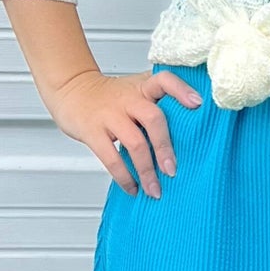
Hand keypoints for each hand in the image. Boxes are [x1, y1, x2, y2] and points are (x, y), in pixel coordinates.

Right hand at [47, 68, 202, 197]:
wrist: (72, 90)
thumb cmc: (111, 97)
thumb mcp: (136, 90)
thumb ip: (158, 104)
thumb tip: (189, 137)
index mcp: (144, 87)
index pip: (165, 80)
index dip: (182, 90)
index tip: (198, 104)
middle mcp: (129, 98)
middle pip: (154, 118)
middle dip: (165, 147)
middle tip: (173, 170)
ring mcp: (110, 114)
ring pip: (135, 143)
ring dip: (147, 171)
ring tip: (155, 190)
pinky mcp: (93, 131)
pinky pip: (111, 157)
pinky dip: (124, 177)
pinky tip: (132, 188)